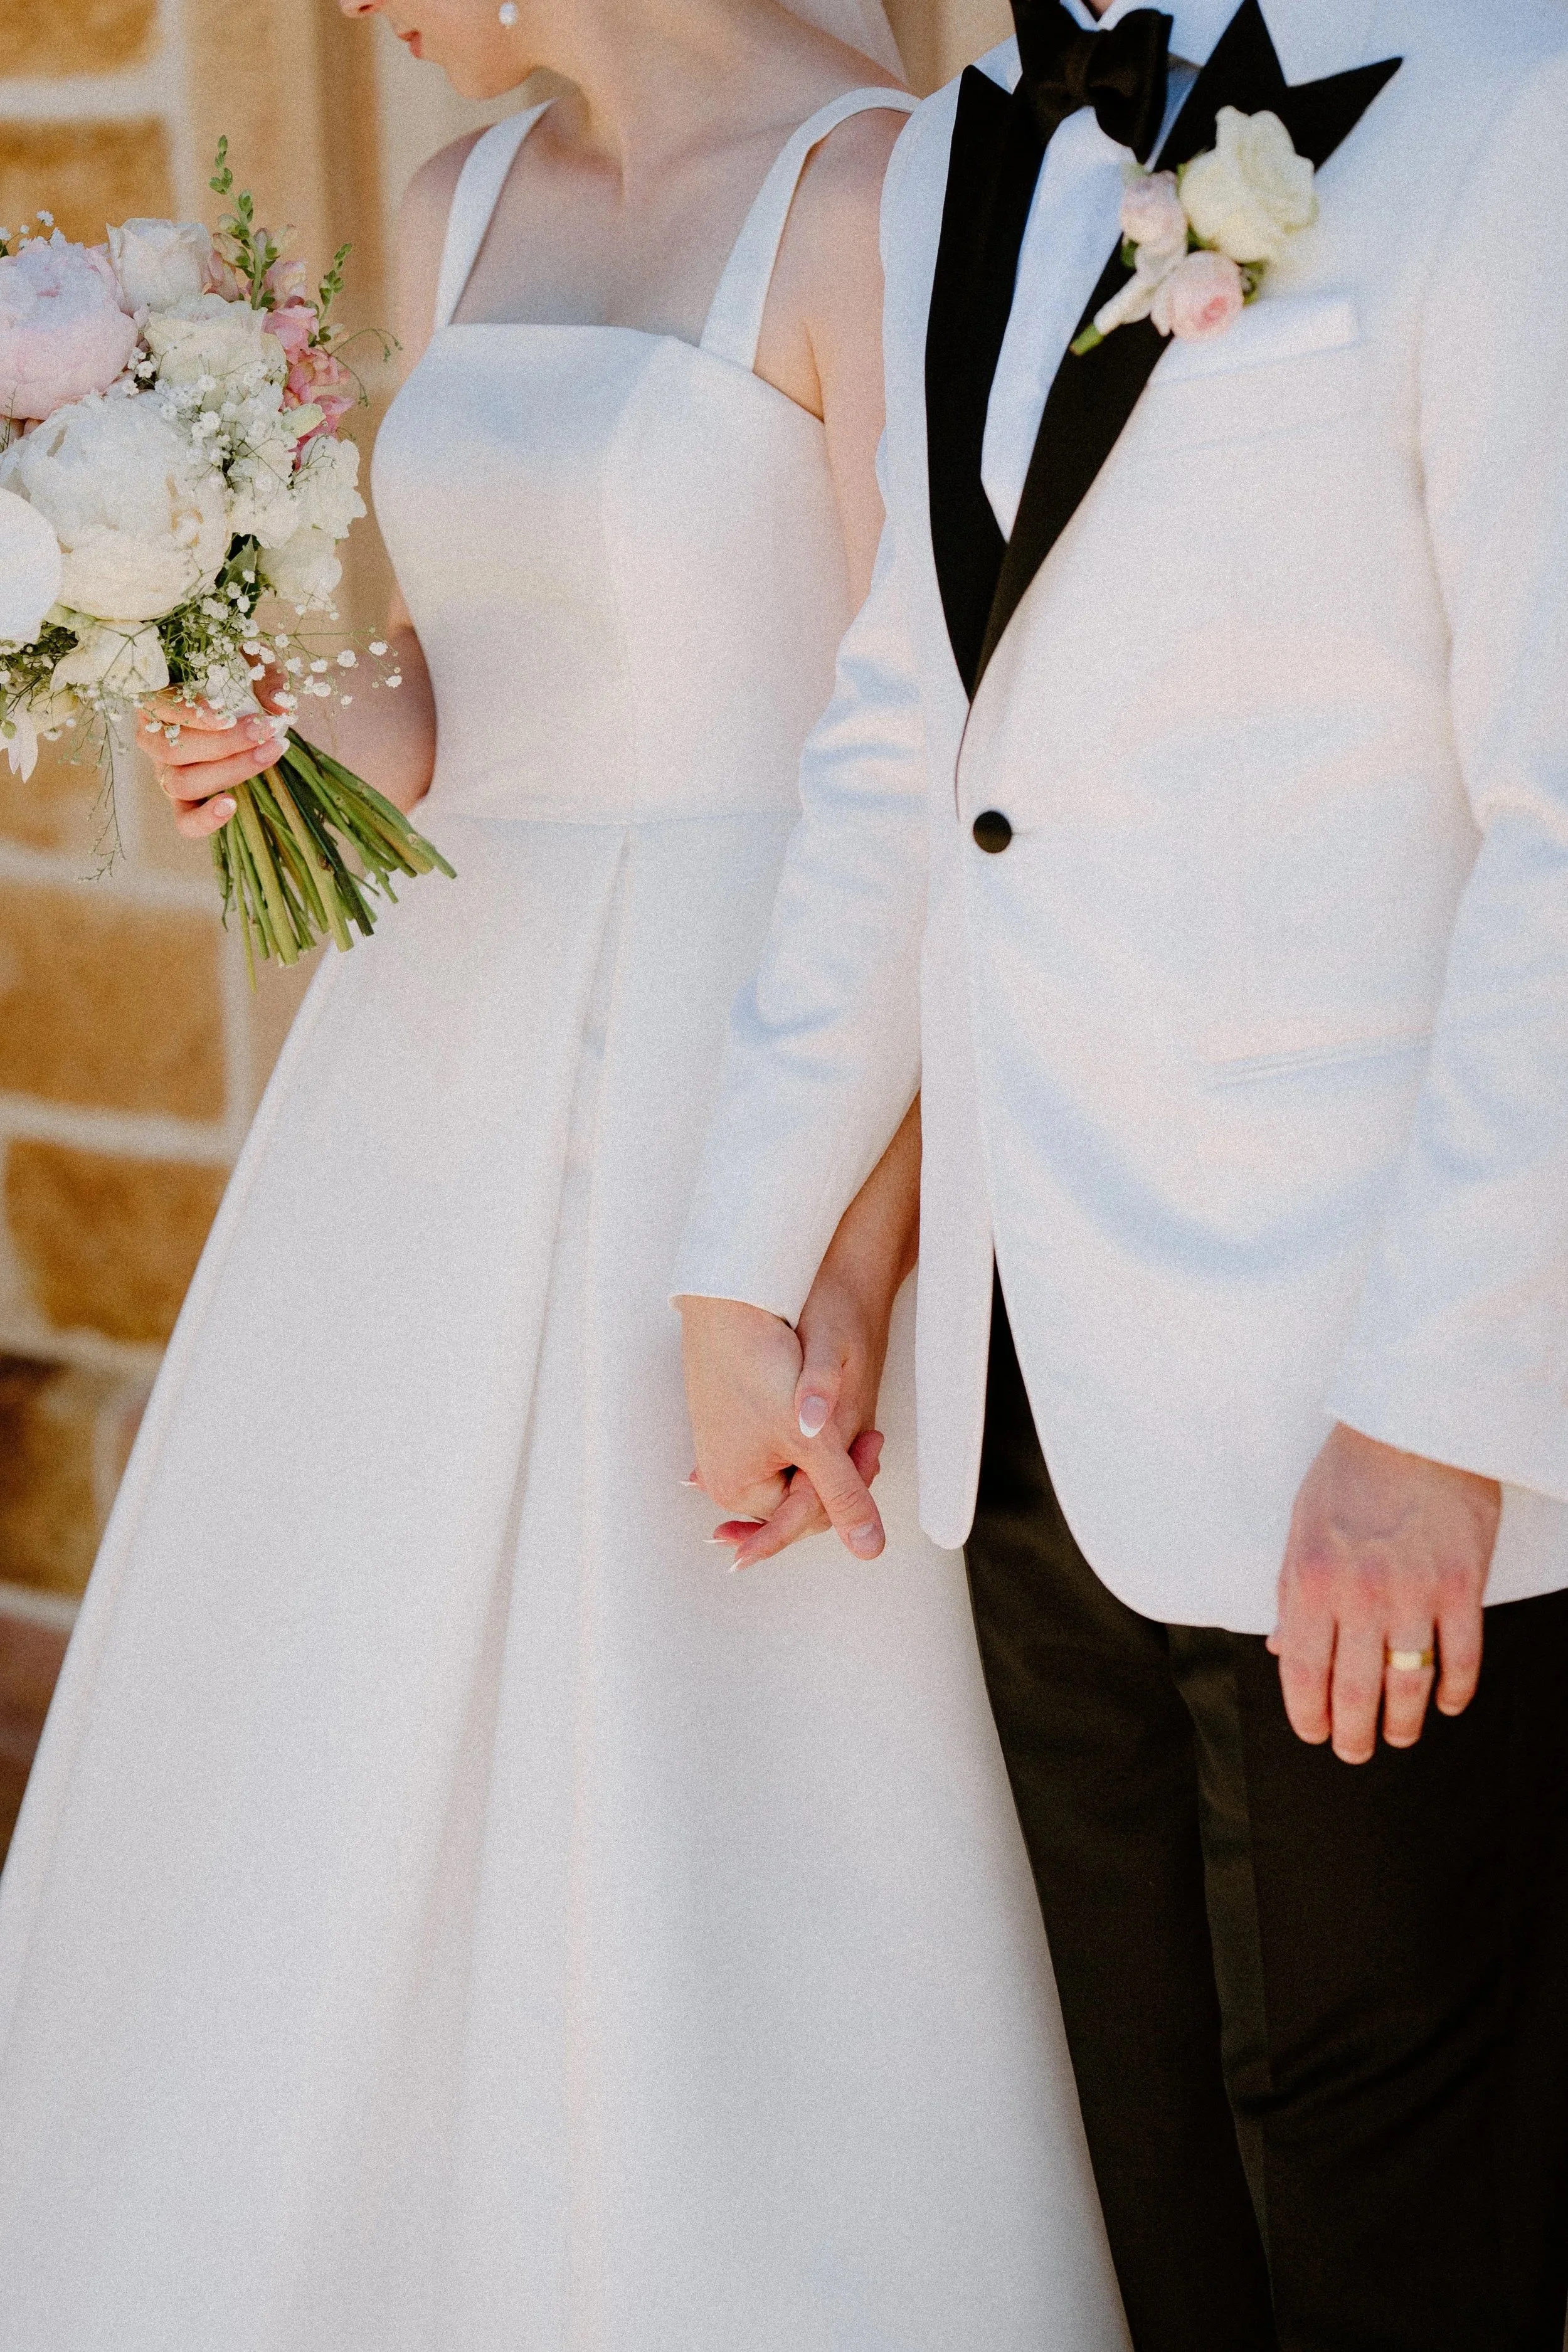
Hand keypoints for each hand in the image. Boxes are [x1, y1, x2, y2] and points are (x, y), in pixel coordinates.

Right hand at [135, 679, 289, 840]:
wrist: (233, 696)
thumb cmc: (232, 670)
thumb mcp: (247, 658)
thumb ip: (263, 674)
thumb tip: (281, 709)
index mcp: (154, 698)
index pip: (159, 706)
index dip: (192, 715)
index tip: (229, 715)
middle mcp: (151, 736)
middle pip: (173, 750)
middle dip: (224, 744)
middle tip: (266, 730)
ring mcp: (164, 770)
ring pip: (181, 783)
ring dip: (229, 771)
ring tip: (269, 752)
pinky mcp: (182, 798)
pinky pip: (185, 820)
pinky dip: (205, 820)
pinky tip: (232, 806)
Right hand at [679, 1296, 886, 1568]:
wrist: (730, 1301)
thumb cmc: (763, 1365)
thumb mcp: (813, 1439)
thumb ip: (843, 1495)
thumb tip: (870, 1549)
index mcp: (737, 1489)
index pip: (808, 1516)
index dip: (850, 1490)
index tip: (874, 1443)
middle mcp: (722, 1476)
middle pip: (799, 1493)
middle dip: (837, 1472)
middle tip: (870, 1432)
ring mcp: (722, 1449)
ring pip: (792, 1467)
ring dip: (823, 1453)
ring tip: (852, 1419)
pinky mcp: (729, 1422)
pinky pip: (776, 1444)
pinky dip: (803, 1437)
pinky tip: (821, 1417)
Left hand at [1268, 1422, 1500, 1763]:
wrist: (1412, 1426)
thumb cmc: (1348, 1475)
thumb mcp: (1300, 1529)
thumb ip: (1291, 1595)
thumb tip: (1282, 1650)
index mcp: (1310, 1581)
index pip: (1303, 1672)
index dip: (1307, 1715)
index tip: (1313, 1735)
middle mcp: (1359, 1595)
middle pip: (1354, 1692)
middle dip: (1352, 1735)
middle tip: (1354, 1753)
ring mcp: (1414, 1594)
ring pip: (1409, 1687)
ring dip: (1404, 1723)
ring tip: (1400, 1736)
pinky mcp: (1461, 1586)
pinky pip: (1462, 1659)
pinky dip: (1456, 1691)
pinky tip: (1448, 1704)